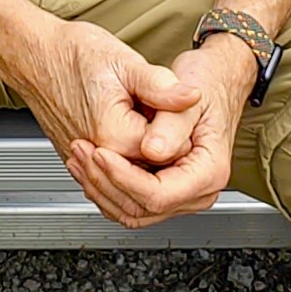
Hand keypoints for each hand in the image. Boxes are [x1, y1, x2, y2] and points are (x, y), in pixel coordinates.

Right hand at [8, 19, 198, 219]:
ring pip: (134, 182)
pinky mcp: (81, 162)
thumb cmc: (71, 55)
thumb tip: (191, 97)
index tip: (175, 108)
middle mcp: (100, 157)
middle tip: (159, 112)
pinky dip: (129, 165)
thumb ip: (161, 86)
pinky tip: (132, 138)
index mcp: (116, 137)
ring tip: (146, 123)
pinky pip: (113, 179)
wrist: (35, 57)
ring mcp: (88, 163)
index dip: (182, 130)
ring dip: (149, 160)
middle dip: (167, 150)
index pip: (172, 154)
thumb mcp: (124, 61)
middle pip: (154, 175)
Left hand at [68, 37, 255, 226]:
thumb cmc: (205, 84)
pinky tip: (88, 163)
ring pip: (131, 212)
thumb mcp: (190, 96)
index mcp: (208, 172)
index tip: (100, 153)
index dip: (124, 177)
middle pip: (142, 208)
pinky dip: (105, 187)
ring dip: (100, 187)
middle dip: (105, 182)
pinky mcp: (163, 190)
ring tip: (79, 156)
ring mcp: (179, 194)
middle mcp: (196, 191)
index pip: (159, 194)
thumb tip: (152, 151)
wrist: (211, 80)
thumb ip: (171, 125)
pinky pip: (130, 203)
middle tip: (81, 151)